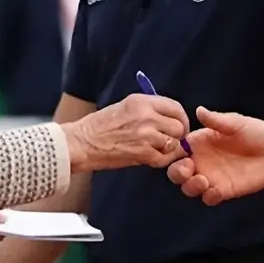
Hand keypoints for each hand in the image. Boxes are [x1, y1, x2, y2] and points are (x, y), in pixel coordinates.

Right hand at [64, 93, 186, 172]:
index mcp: (141, 102)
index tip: (179, 125)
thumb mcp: (124, 107)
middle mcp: (147, 116)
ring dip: (170, 149)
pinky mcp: (143, 154)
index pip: (175, 107)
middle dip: (178, 135)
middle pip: (179, 126)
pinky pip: (164, 159)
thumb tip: (168, 117)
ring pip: (174, 143)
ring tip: (158, 150)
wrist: (82, 143)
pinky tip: (151, 158)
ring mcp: (146, 136)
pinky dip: (161, 160)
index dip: (181, 118)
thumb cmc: (100, 126)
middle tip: (171, 141)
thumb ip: (147, 109)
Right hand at [168, 110, 263, 205]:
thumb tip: (199, 110)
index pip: (176, 150)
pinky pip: (209, 198)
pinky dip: (209, 197)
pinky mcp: (224, 190)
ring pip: (189, 188)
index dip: (172, 153)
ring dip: (191, 187)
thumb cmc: (255, 132)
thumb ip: (216, 120)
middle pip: (177, 172)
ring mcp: (211, 177)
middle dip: (177, 173)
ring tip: (203, 181)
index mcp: (199, 143)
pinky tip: (216, 191)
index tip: (178, 153)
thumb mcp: (235, 123)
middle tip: (188, 169)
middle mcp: (201, 161)